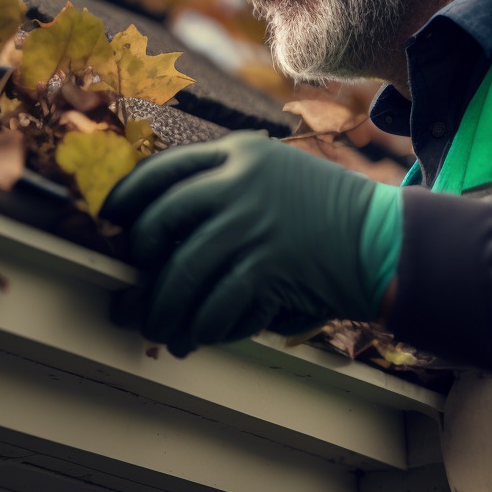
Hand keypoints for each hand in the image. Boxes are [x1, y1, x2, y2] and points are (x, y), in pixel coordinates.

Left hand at [103, 131, 401, 356]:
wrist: (382, 238)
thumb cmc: (324, 211)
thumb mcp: (275, 175)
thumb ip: (225, 186)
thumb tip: (160, 229)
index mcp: (238, 153)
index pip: (163, 170)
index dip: (127, 197)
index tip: (109, 220)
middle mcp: (239, 183)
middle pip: (161, 221)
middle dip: (138, 262)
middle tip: (129, 288)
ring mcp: (253, 224)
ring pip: (181, 273)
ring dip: (162, 309)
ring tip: (155, 327)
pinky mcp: (268, 267)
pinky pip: (215, 305)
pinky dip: (200, 328)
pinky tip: (194, 338)